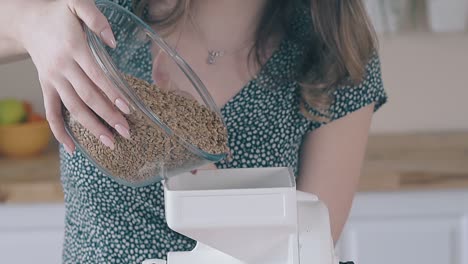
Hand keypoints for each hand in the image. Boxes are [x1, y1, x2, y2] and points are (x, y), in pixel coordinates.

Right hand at [18, 0, 130, 153]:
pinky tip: (72, 148)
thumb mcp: (76, 4)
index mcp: (74, 49)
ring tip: (109, 143)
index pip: (97, 76)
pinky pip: (51, 112)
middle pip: (87, 97)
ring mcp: (53, 80)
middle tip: (126, 132)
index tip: (128, 110)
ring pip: (72, 108)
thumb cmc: (58, 13)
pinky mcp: (46, 86)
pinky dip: (59, 131)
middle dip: (108, 117)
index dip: (112, 94)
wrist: (27, 20)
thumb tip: (113, 42)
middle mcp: (62, 68)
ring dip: (91, 127)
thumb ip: (97, 19)